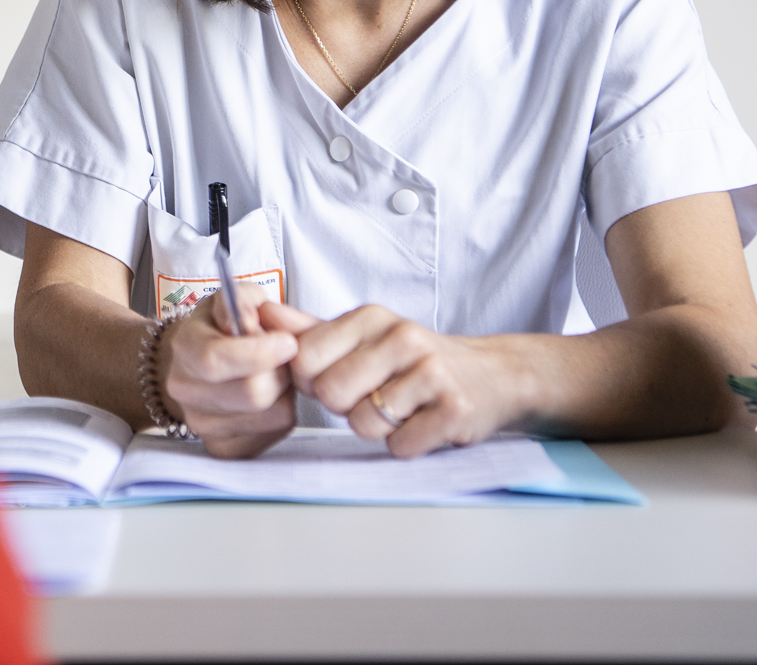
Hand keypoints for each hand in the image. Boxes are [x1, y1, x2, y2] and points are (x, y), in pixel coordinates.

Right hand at [159, 281, 297, 458]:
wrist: (195, 363)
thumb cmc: (220, 328)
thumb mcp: (232, 299)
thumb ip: (244, 301)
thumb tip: (254, 319)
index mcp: (185, 347)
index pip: (215, 359)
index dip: (258, 353)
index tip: (287, 342)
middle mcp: (185, 390)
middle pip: (252, 394)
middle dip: (281, 372)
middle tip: (284, 356)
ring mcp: (202, 423)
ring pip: (271, 416)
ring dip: (286, 392)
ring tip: (275, 373)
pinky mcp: (224, 447)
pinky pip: (275, 433)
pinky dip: (282, 412)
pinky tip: (271, 396)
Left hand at [259, 302, 528, 457]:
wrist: (494, 376)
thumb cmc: (417, 359)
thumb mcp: (365, 335)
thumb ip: (311, 329)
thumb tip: (262, 313)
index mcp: (372, 318)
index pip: (304, 358)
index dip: (312, 380)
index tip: (336, 378)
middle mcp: (401, 338)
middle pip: (330, 394)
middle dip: (344, 407)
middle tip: (372, 397)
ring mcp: (431, 373)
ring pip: (363, 424)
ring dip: (376, 429)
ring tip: (401, 409)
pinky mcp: (453, 410)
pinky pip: (399, 445)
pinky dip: (406, 444)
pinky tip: (421, 424)